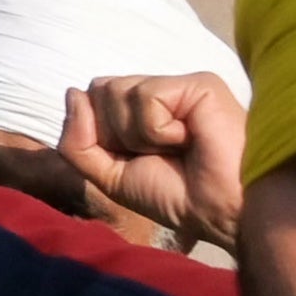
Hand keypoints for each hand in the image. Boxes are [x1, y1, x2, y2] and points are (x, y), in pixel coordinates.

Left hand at [59, 73, 247, 251]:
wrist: (223, 211)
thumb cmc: (177, 196)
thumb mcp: (110, 175)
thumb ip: (78, 140)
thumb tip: (72, 92)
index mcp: (139, 111)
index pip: (90, 100)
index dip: (99, 136)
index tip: (136, 160)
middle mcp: (158, 94)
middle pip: (98, 90)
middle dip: (115, 134)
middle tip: (157, 154)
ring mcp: (178, 86)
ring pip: (116, 91)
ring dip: (138, 135)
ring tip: (176, 148)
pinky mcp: (199, 83)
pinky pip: (145, 97)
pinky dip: (158, 129)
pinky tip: (189, 138)